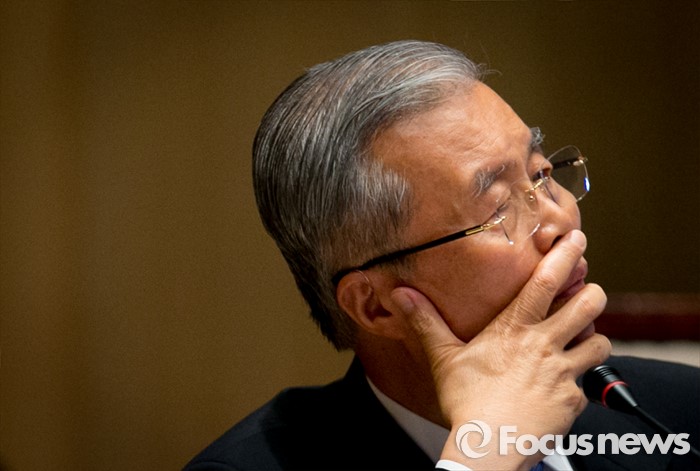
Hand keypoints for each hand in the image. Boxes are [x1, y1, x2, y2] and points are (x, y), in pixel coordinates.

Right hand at [389, 230, 611, 468]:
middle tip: (586, 293)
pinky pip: (588, 386)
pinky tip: (562, 388)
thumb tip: (401, 294)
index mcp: (515, 329)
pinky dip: (580, 383)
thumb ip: (426, 322)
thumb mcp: (443, 358)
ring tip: (581, 339)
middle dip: (593, 293)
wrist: (490, 444)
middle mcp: (545, 345)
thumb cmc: (467, 402)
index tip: (577, 239)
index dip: (566, 256)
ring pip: (600, 342)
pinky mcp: (573, 401)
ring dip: (593, 337)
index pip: (547, 281)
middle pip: (589, 304)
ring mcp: (564, 373)